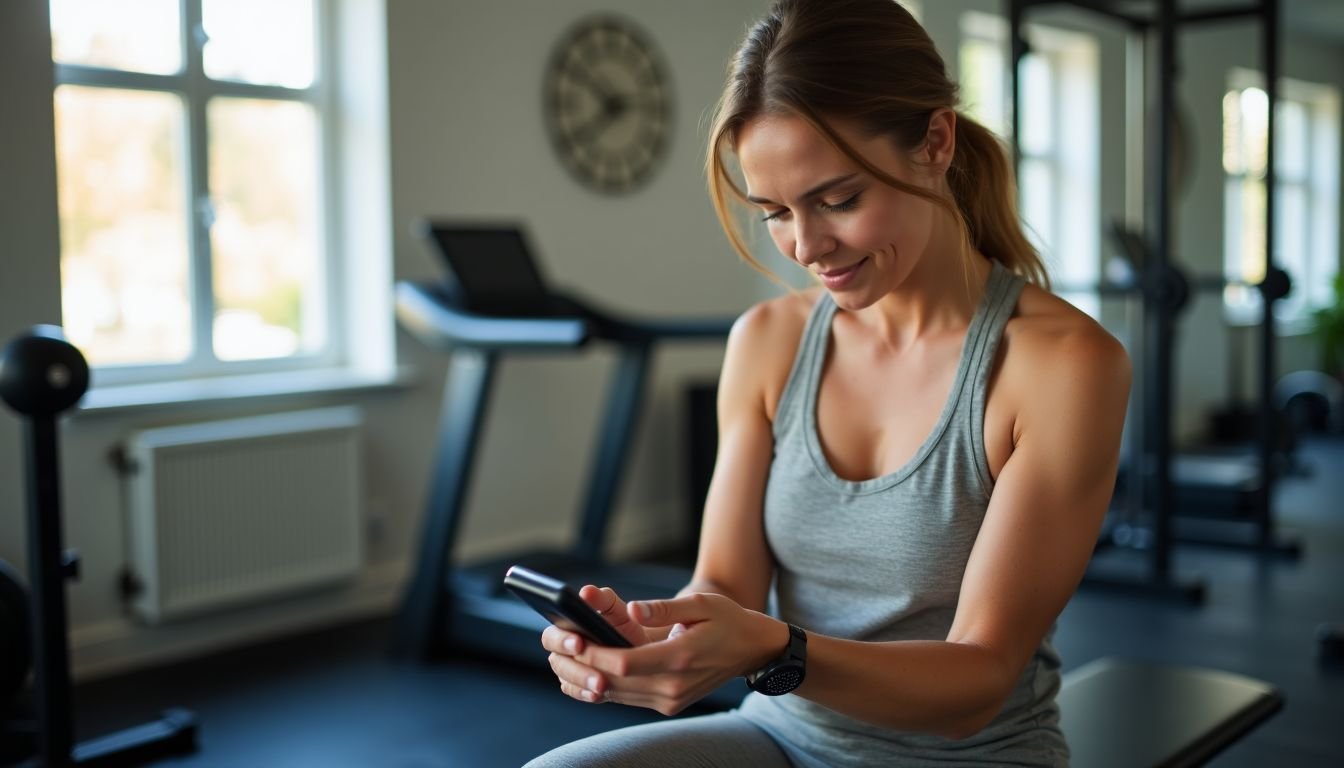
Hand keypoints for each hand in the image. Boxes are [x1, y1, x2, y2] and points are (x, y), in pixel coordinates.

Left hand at [542, 591, 785, 715]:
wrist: (752, 651)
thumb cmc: (727, 620)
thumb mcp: (702, 604)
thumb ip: (665, 607)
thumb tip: (633, 608)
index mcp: (681, 658)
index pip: (626, 662)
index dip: (595, 654)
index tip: (573, 640)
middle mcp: (673, 686)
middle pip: (615, 682)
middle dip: (582, 667)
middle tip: (556, 650)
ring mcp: (671, 700)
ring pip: (618, 695)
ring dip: (587, 680)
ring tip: (563, 660)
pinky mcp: (668, 704)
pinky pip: (628, 699)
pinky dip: (604, 688)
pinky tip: (584, 674)